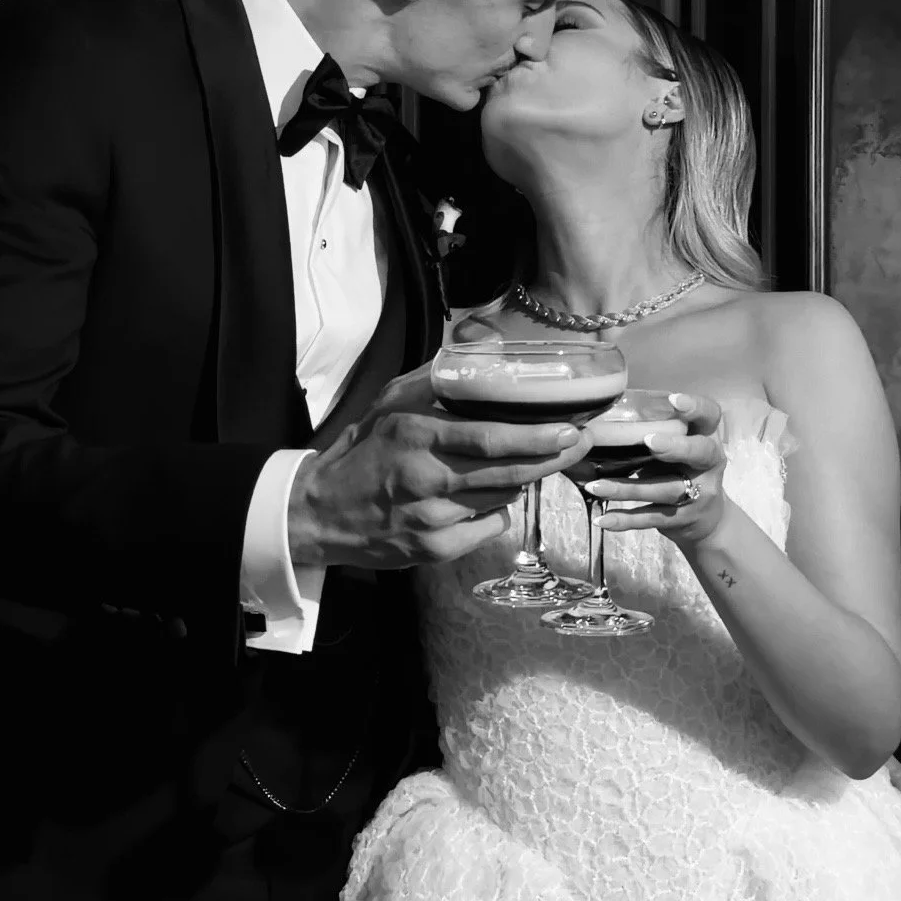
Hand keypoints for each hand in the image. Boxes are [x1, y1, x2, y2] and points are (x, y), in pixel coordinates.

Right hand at [287, 395, 591, 570]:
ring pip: (502, 498)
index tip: (570, 429)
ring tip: (529, 462)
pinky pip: (487, 527)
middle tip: (580, 443)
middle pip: (507, 471)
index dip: (537, 437)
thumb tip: (484, 351)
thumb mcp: (391, 402)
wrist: (320, 513)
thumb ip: (436, 378)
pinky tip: (481, 498)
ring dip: (522, 480)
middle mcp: (426, 478)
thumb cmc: (363, 451)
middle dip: (552, 458)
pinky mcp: (434, 549)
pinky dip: (495, 511)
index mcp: (416, 435)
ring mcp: (431, 518)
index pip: (490, 438)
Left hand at [587, 391, 727, 547]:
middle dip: (675, 446)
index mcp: (707, 437)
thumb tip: (599, 417)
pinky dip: (626, 519)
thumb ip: (656, 431)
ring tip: (596, 486)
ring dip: (628, 488)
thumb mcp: (679, 447)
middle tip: (648, 441)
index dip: (696, 407)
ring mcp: (698, 495)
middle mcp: (708, 465)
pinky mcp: (681, 519)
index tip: (673, 399)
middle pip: (699, 453)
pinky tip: (603, 519)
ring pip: (665, 490)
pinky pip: (651, 518)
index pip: (710, 416)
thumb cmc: (681, 469)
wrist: (707, 519)